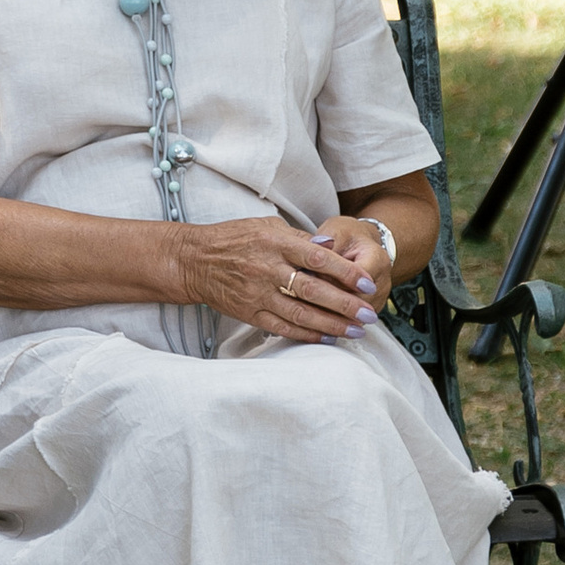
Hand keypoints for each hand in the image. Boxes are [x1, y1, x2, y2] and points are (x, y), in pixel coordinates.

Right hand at [177, 213, 376, 345]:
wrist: (195, 261)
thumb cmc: (234, 239)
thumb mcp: (266, 226)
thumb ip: (299, 238)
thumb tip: (331, 247)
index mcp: (275, 243)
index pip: (318, 258)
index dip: (345, 272)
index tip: (367, 283)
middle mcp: (267, 269)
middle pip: (313, 290)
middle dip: (345, 304)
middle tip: (370, 314)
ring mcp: (258, 294)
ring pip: (301, 313)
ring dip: (332, 324)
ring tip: (356, 331)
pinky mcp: (250, 313)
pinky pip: (283, 327)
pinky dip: (307, 334)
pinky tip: (328, 337)